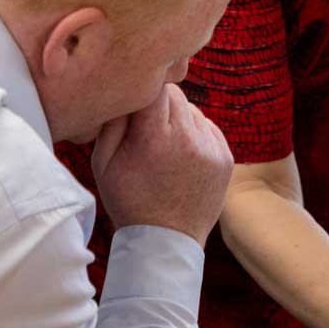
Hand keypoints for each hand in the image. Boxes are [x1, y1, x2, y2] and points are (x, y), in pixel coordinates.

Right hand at [90, 84, 234, 242]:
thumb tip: (126, 87)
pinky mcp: (226, 158)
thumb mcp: (103, 161)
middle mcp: (188, 138)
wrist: (165, 242)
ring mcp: (211, 148)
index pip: (155, 85)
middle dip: (159, 103)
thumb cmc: (128, 200)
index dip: (143, 88)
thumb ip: (113, 119)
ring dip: (177, 119)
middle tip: (146, 127)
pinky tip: (180, 156)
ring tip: (164, 147)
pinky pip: (207, 127)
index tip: (135, 100)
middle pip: (175, 93)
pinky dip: (194, 134)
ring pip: (192, 109)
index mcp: (154, 137)